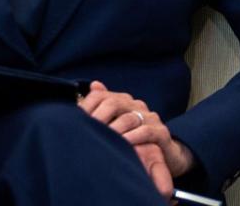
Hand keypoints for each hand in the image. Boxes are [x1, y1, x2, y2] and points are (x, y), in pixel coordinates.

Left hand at [78, 81, 195, 179]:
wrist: (165, 154)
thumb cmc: (135, 139)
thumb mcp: (116, 124)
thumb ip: (104, 106)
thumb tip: (94, 84)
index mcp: (123, 101)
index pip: (100, 96)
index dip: (86, 107)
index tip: (74, 121)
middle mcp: (137, 105)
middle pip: (114, 103)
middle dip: (97, 118)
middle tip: (86, 131)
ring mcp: (150, 117)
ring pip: (129, 118)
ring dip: (113, 131)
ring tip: (101, 141)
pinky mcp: (161, 132)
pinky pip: (146, 131)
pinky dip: (133, 138)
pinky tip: (122, 145)